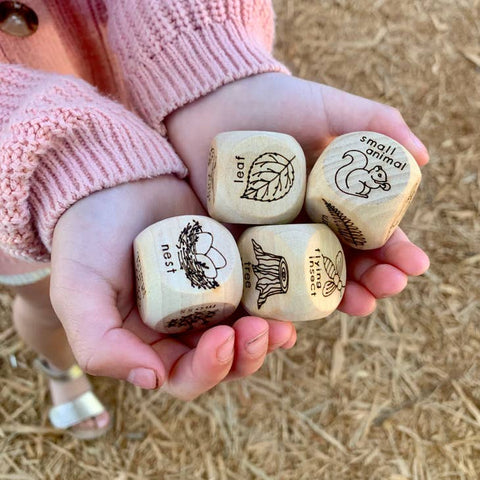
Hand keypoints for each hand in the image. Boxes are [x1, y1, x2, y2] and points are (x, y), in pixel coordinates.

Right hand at [50, 176, 294, 399]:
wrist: (116, 180)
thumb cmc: (90, 237)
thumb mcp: (79, 292)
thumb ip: (101, 344)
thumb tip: (153, 379)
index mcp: (149, 342)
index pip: (184, 376)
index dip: (208, 369)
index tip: (221, 340)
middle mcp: (184, 326)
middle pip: (225, 360)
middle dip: (246, 356)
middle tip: (259, 331)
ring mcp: (211, 297)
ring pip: (247, 334)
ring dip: (267, 338)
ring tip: (280, 325)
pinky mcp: (230, 268)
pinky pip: (257, 296)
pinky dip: (275, 308)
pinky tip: (287, 309)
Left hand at [165, 73, 429, 315]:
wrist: (213, 104)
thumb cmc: (274, 102)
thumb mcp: (329, 108)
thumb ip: (376, 125)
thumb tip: (423, 159)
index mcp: (334, 199)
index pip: (371, 232)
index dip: (395, 251)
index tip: (414, 265)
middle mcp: (308, 224)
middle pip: (345, 261)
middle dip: (372, 280)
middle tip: (387, 288)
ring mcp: (275, 237)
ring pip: (310, 277)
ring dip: (338, 297)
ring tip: (359, 304)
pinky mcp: (240, 244)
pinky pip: (263, 279)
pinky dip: (282, 299)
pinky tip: (301, 312)